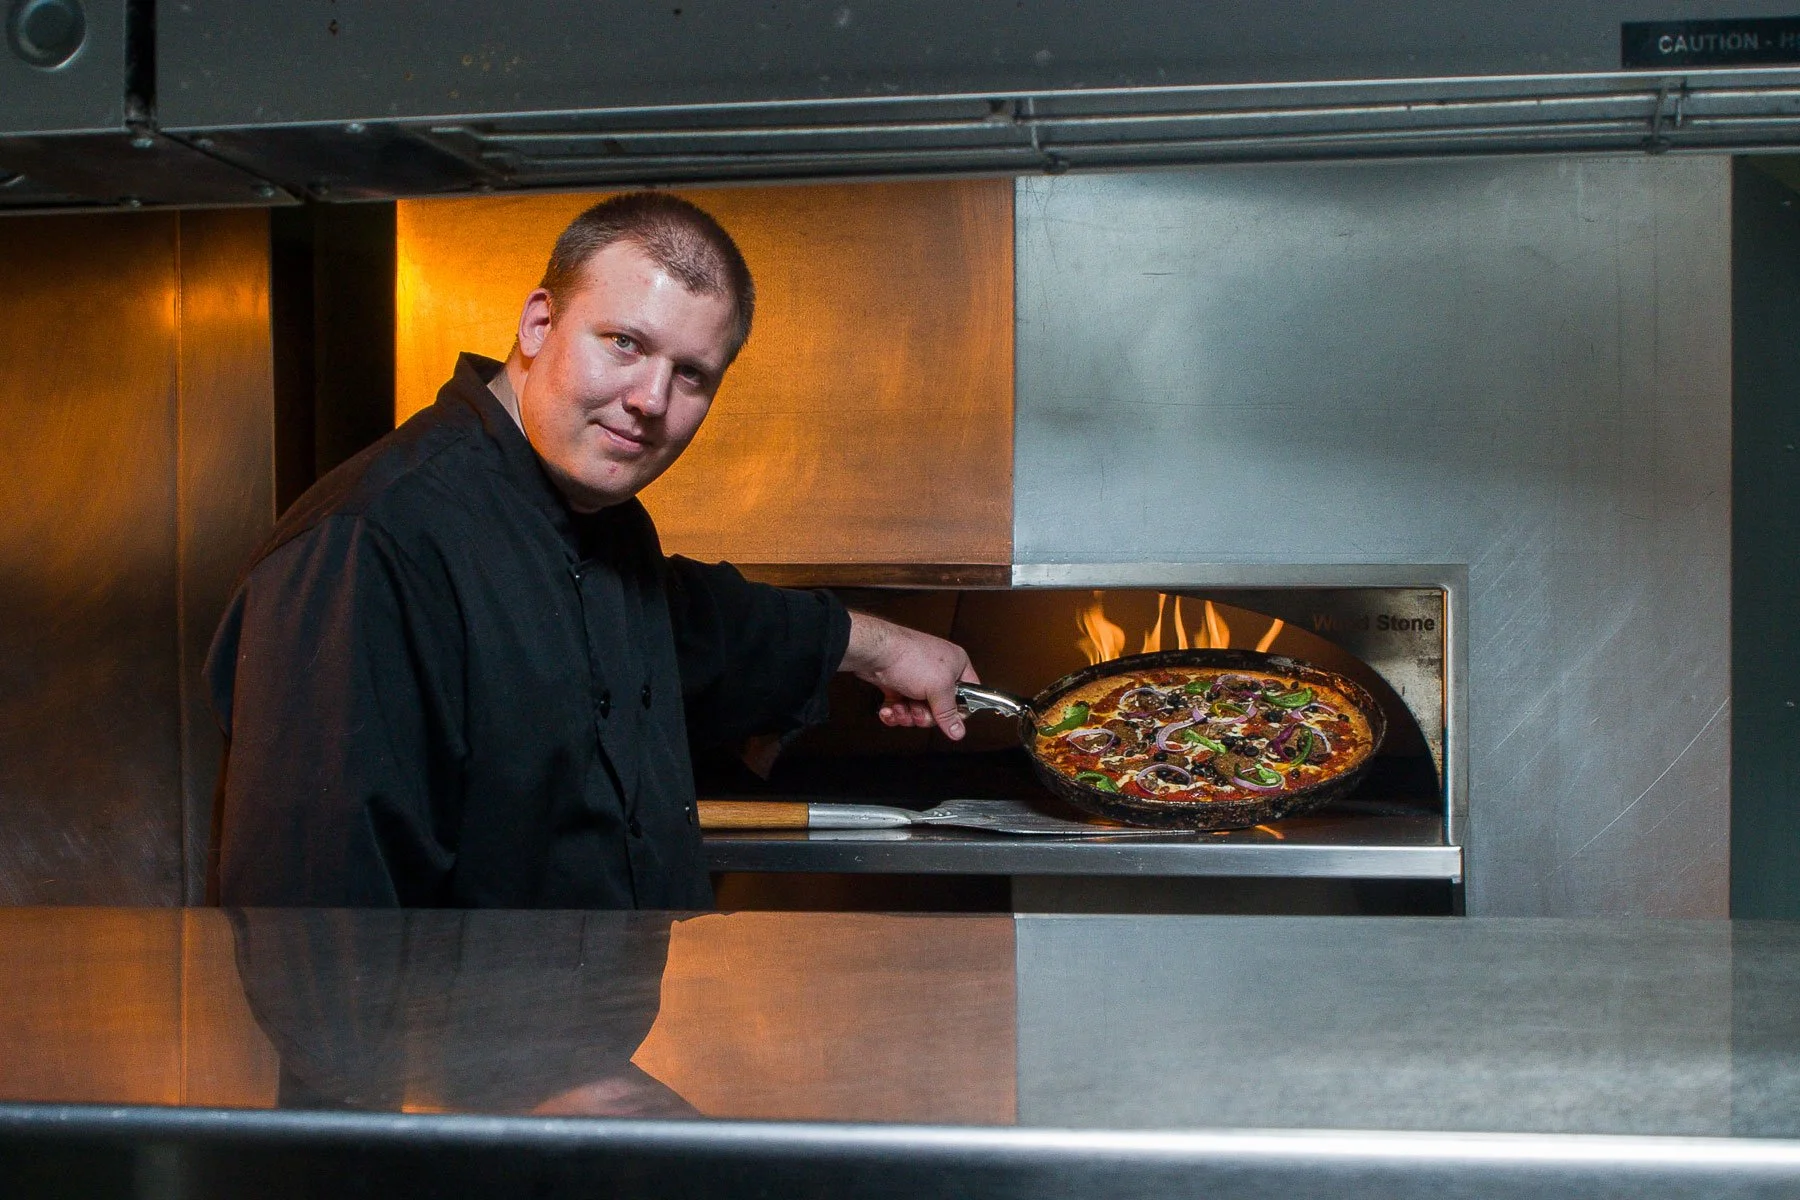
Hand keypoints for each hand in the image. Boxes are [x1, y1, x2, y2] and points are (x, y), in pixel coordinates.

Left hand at [840, 611, 978, 739]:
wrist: (875, 651)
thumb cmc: (909, 657)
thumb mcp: (938, 688)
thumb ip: (949, 713)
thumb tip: (958, 731)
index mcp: (956, 666)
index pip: (967, 696)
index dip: (957, 711)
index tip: (947, 719)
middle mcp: (938, 672)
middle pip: (940, 709)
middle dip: (925, 714)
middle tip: (918, 709)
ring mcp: (917, 678)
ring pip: (919, 711)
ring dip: (907, 714)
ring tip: (901, 707)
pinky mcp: (898, 684)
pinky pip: (901, 708)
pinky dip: (894, 712)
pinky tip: (890, 709)